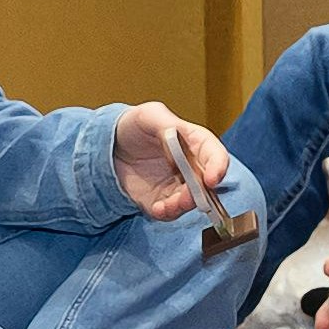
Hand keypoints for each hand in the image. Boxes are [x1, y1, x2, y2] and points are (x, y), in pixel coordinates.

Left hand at [114, 103, 229, 222]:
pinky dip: (167, 213)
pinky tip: (157, 208)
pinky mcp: (162, 200)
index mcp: (195, 142)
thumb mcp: (148, 115)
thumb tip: (176, 135)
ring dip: (183, 205)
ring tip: (169, 204)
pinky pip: (170, 212)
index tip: (211, 179)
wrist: (111, 147)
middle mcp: (191, 167)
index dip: (217, 167)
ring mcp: (177, 186)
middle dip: (200, 193)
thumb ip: (165, 123)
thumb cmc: (134, 126)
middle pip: (206, 183)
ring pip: (190, 201)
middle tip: (189, 196)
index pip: (215, 154)